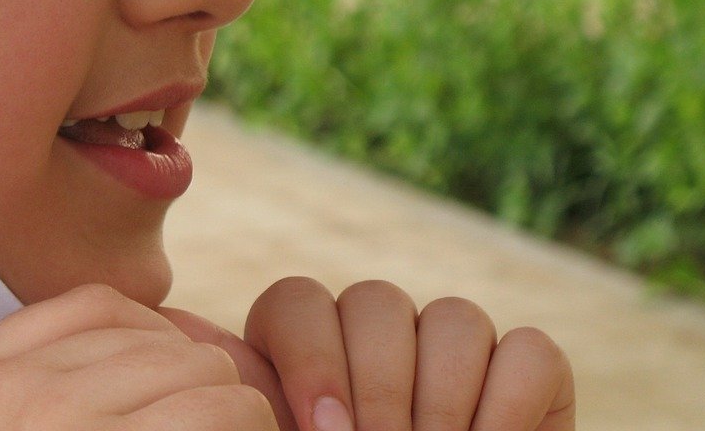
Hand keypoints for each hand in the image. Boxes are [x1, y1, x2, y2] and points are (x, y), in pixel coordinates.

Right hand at [0, 283, 278, 430]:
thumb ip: (70, 372)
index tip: (160, 402)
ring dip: (229, 420)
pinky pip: (225, 406)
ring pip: (204, 371)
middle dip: (194, 394)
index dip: (152, 347)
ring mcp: (46, 421)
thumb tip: (164, 329)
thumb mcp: (31, 416)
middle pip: (155, 340)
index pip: (92, 307)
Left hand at [162, 278, 574, 430]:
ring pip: (452, 314)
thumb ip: (239, 401)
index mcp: (306, 351)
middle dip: (379, 386)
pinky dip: (507, 403)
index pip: (297, 301)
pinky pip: (525, 348)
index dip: (312, 358)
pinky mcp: (528, 371)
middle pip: (372, 302)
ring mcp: (454, 347)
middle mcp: (378, 335)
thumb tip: (176, 334)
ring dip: (440, 398)